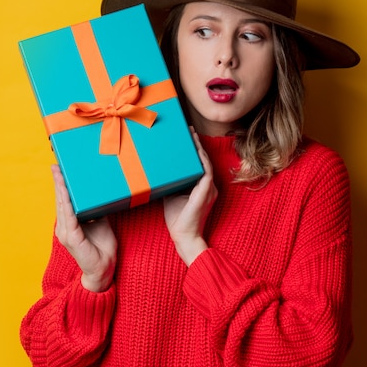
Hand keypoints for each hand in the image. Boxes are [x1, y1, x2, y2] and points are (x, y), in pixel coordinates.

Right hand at [51, 164, 116, 291]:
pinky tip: (66, 191)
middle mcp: (64, 228)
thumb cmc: (102, 247)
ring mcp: (66, 233)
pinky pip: (69, 216)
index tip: (59, 170)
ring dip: (61, 188)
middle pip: (60, 200)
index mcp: (69, 224)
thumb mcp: (101, 222)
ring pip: (62, 206)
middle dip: (58, 182)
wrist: (103, 269)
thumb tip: (99, 193)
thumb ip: (96, 210)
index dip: (61, 186)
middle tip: (56, 166)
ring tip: (59, 173)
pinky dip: (67, 202)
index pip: (63, 201)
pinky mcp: (72, 238)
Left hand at [163, 130, 217, 265]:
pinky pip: (206, 171)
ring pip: (205, 162)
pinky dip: (201, 159)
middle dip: (196, 144)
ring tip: (191, 135)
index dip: (194, 150)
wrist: (184, 236)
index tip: (186, 137)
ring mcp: (209, 188)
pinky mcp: (206, 191)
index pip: (199, 164)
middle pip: (203, 160)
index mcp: (201, 187)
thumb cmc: (177, 219)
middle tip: (188, 130)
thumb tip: (158, 171)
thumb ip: (169, 183)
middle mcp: (208, 186)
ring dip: (199, 148)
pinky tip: (196, 150)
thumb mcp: (170, 196)